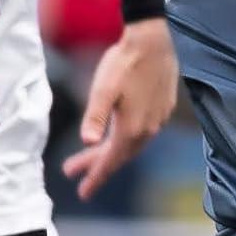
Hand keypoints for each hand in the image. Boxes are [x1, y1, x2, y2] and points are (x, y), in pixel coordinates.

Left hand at [62, 19, 177, 200]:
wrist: (155, 42)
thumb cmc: (125, 63)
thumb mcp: (103, 90)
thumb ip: (95, 116)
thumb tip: (87, 141)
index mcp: (130, 129)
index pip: (109, 162)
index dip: (95, 177)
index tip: (82, 193)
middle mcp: (146, 131)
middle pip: (119, 157)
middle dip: (96, 166)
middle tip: (73, 173)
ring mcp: (156, 121)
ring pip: (131, 147)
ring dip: (110, 153)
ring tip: (91, 155)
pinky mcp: (161, 110)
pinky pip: (142, 135)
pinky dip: (125, 141)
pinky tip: (119, 134)